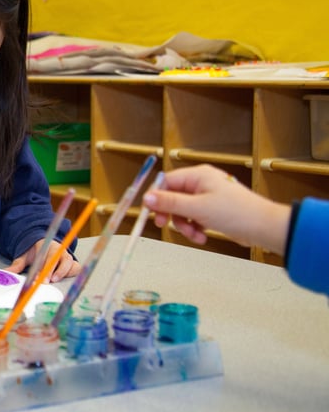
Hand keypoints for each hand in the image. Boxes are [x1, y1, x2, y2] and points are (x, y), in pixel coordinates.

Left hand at [6, 239, 79, 282]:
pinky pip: (76, 268)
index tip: (38, 277)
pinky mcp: (72, 263)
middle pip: (58, 259)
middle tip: (45, 281)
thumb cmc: (36, 251)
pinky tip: (64, 280)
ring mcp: (67, 256)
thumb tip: (6, 273)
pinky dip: (71, 273)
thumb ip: (16, 265)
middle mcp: (58, 250)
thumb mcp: (25, 256)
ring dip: (63, 272)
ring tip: (54, 280)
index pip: (46, 256)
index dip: (43, 268)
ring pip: (69, 263)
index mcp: (47, 245)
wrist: (46, 244)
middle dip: (52, 271)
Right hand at [142, 164, 289, 253]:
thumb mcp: (197, 208)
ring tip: (194, 234)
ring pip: (183, 211)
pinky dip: (195, 228)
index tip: (150, 212)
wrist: (263, 228)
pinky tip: (202, 236)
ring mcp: (208, 197)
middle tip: (164, 225)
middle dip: (171, 214)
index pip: (166, 181)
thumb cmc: (238, 213)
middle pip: (173, 197)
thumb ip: (170, 203)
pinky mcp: (213, 211)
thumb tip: (147, 197)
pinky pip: (194, 218)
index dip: (156, 197)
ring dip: (184, 225)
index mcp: (198, 176)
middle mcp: (202, 184)